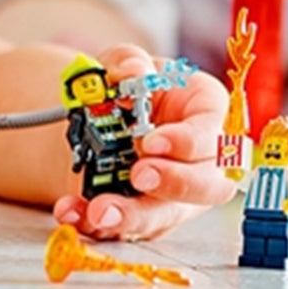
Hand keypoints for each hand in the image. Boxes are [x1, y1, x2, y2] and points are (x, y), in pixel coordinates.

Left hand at [53, 44, 234, 240]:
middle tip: (139, 175)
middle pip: (209, 185)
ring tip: (99, 209)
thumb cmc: (129, 88)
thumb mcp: (124, 62)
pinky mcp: (145, 216)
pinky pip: (126, 227)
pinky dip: (95, 223)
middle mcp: (200, 160)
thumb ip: (129, 61)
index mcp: (206, 113)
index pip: (214, 133)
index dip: (189, 142)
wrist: (99, 120)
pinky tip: (73, 211)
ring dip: (134, 216)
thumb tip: (133, 72)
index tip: (153, 142)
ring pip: (168, 215)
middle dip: (175, 184)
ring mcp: (176, 194)